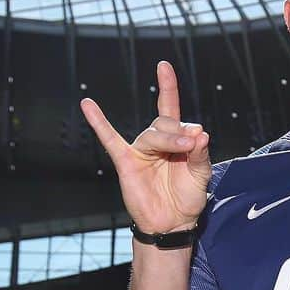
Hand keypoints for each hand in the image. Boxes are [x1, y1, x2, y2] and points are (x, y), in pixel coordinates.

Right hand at [80, 61, 211, 234]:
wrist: (173, 223)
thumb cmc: (187, 197)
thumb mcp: (201, 173)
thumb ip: (200, 152)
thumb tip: (200, 131)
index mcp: (175, 139)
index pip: (170, 107)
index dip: (167, 87)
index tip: (163, 67)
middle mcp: (156, 142)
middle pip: (165, 123)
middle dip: (180, 131)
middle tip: (193, 143)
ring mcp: (140, 151)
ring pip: (153, 133)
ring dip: (170, 136)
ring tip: (185, 145)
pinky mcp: (126, 162)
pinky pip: (110, 139)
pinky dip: (99, 122)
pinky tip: (88, 105)